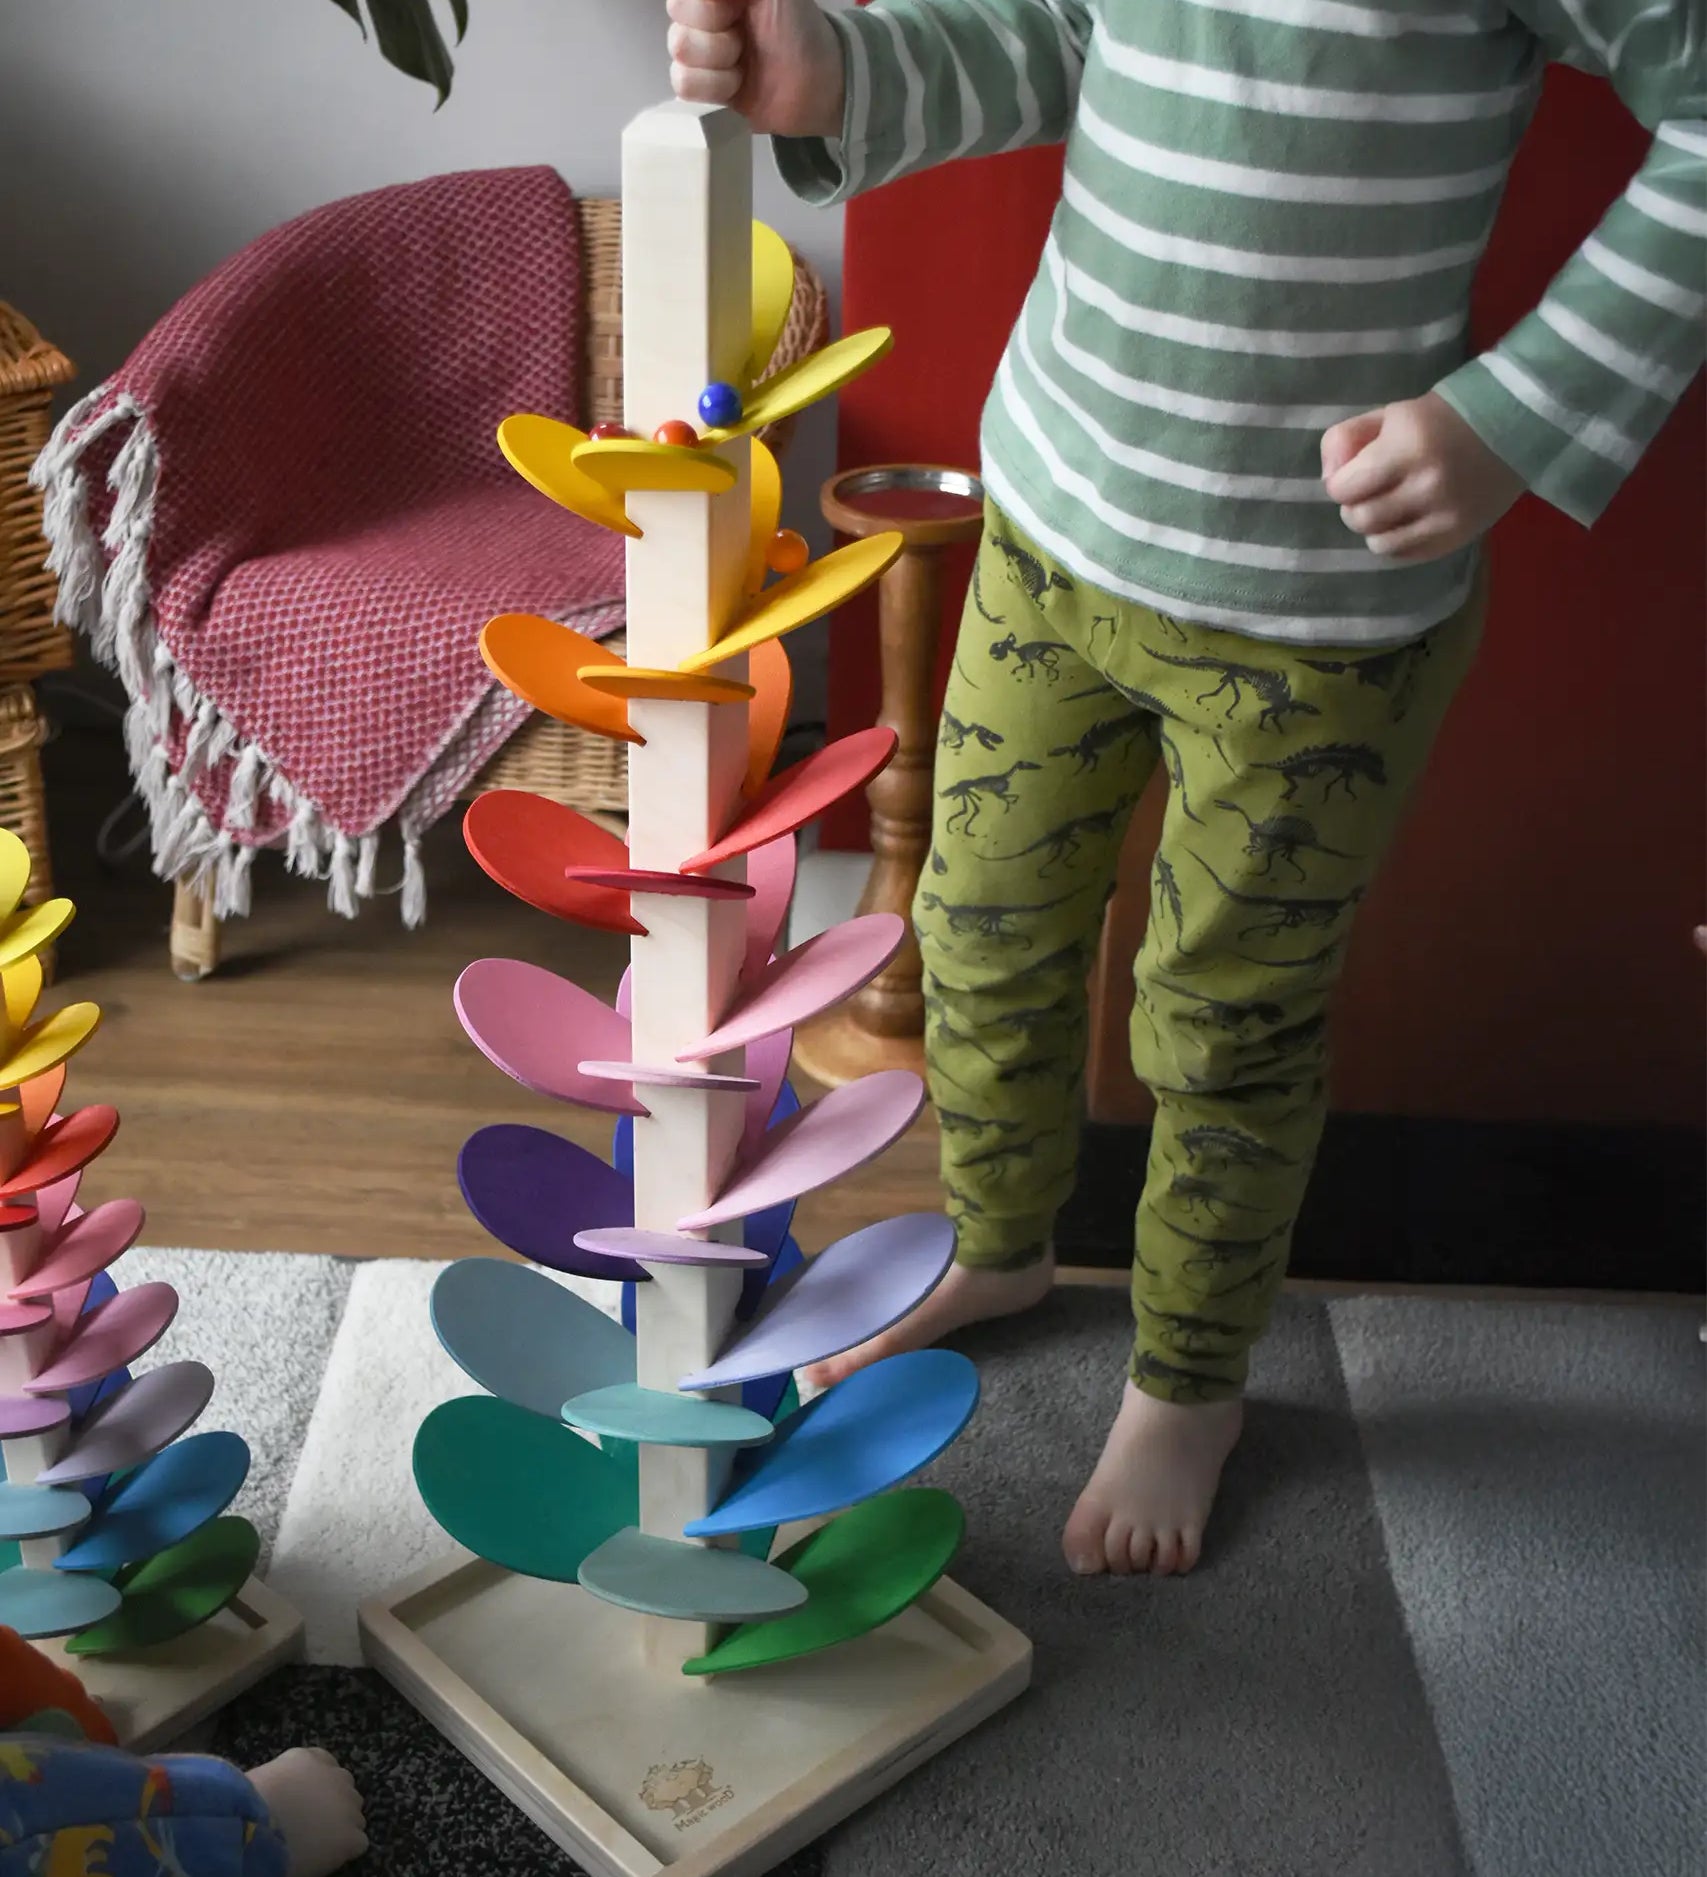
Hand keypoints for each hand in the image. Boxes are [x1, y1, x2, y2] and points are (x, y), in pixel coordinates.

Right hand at [668, 0, 845, 140]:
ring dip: (720, 65)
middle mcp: (699, 18)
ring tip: (745, 66)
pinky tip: (737, 85)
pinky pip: (683, 86)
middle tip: (746, 39)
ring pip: (680, 57)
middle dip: (718, 38)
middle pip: (677, 25)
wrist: (817, 83)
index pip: (681, 1)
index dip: (709, 10)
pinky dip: (715, 89)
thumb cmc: (797, 26)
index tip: (739, 10)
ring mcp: (699, 54)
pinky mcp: (702, 91)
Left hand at [1321, 392, 1525, 561]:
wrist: (1514, 424)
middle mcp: (1427, 484)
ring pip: (1378, 544)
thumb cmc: (1441, 419)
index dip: (1340, 483)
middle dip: (1354, 506)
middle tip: (1370, 491)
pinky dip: (1396, 541)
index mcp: (1407, 446)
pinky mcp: (1458, 537)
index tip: (1352, 474)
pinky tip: (1407, 520)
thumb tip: (1327, 479)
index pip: (1342, 489)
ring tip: (1389, 506)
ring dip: (1374, 528)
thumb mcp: (1390, 415)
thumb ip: (1346, 440)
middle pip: (1359, 519)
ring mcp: (1445, 515)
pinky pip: (1405, 555)